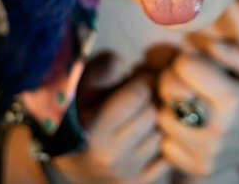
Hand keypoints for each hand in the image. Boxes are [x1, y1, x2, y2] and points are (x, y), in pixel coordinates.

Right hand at [53, 67, 170, 183]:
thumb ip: (106, 67)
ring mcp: (126, 174)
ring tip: (143, 114)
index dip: (143, 79)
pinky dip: (161, 142)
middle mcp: (110, 157)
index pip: (138, 93)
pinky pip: (168, 156)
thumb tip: (135, 66)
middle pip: (153, 112)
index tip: (138, 77)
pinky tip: (146, 135)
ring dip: (157, 120)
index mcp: (93, 129)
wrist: (70, 157)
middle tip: (143, 95)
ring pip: (162, 134)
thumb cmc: (79, 109)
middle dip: (152, 99)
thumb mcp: (83, 81)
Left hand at [157, 46, 238, 176]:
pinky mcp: (198, 167)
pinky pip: (165, 144)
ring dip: (170, 106)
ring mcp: (208, 152)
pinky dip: (171, 133)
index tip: (193, 65)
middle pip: (169, 90)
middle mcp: (219, 128)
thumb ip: (234, 51)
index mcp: (233, 99)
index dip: (186, 61)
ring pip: (163, 117)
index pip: (186, 66)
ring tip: (185, 104)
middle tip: (182, 82)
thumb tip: (212, 46)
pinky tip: (185, 126)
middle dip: (172, 80)